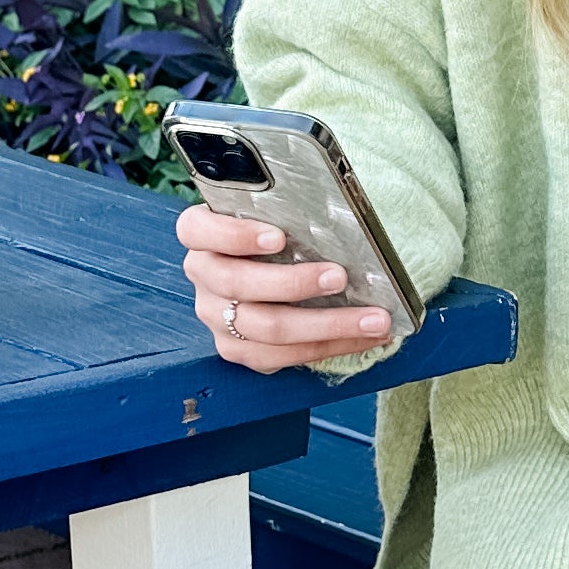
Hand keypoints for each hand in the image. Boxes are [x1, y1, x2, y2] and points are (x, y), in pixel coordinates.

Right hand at [177, 205, 392, 371]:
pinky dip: (330, 347)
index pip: (197, 230)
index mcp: (201, 236)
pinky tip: (364, 337)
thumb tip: (341, 214)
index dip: (235, 235)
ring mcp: (216, 317)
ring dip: (326, 325)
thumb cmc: (279, 236)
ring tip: (371, 318)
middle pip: (238, 284)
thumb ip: (290, 212)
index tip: (278, 237)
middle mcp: (204, 276)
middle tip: (339, 277)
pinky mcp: (237, 349)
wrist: (269, 272)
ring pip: (266, 328)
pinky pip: (282, 356)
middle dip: (294, 283)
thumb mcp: (276, 214)